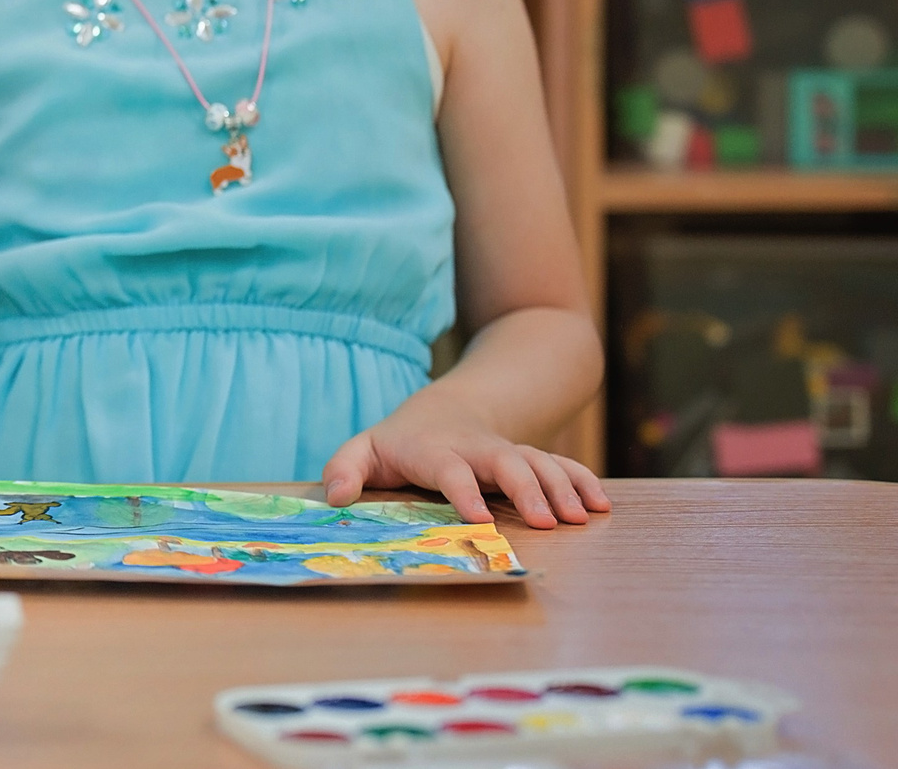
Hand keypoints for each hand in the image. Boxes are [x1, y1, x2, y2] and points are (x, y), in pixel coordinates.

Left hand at [323, 389, 610, 527]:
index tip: (478, 518)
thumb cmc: (397, 444)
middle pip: (506, 460)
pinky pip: (561, 466)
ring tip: (582, 518)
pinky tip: (601, 506)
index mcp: (433, 450)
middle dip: (527, 488)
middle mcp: (475, 449)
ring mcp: (506, 452)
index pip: (449, 468)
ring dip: (562, 487)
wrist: (442, 412)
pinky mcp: (529, 459)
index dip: (463, 490)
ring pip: (539, 462)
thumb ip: (344, 470)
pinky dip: (582, 481)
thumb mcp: (363, 452)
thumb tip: (335, 500)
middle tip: (548, 522)